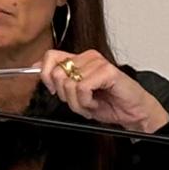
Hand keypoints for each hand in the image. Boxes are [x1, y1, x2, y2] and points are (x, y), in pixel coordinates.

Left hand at [39, 50, 168, 132]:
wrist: (133, 113)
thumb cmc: (109, 103)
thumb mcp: (76, 94)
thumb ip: (59, 80)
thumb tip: (35, 68)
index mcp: (79, 59)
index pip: (51, 56)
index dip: (45, 75)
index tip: (53, 90)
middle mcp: (88, 57)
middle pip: (57, 74)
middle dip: (65, 96)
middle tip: (80, 102)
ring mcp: (98, 62)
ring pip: (69, 84)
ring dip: (78, 103)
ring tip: (91, 103)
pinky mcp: (107, 71)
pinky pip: (83, 88)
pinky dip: (87, 102)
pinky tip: (97, 103)